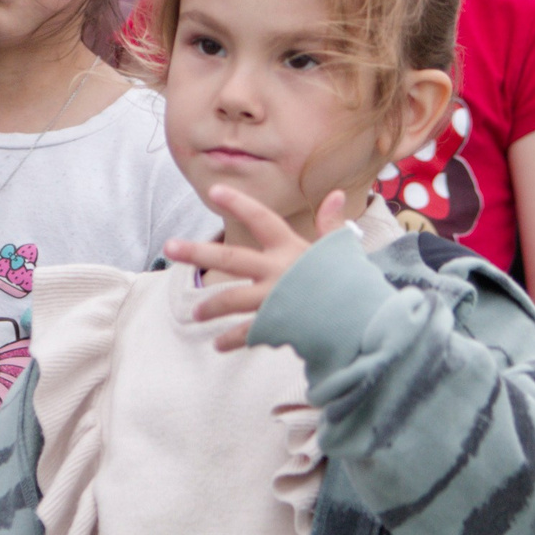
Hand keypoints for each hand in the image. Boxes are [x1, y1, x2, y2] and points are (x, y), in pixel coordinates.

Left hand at [164, 187, 348, 349]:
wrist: (365, 323)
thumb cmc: (351, 283)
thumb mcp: (339, 251)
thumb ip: (330, 225)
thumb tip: (333, 195)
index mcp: (291, 249)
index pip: (262, 219)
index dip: (239, 203)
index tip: (214, 190)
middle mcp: (278, 271)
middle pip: (231, 258)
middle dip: (198, 252)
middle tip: (170, 247)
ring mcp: (274, 299)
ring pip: (232, 299)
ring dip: (210, 307)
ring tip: (194, 314)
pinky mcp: (275, 325)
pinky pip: (246, 333)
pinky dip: (232, 340)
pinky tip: (218, 344)